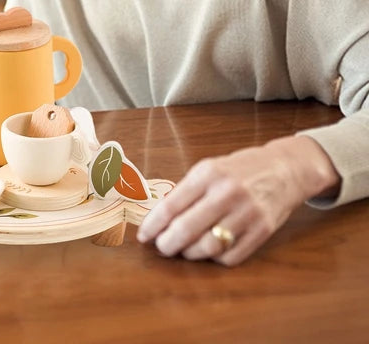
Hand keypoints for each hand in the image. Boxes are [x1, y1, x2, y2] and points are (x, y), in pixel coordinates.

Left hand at [136, 135, 339, 265]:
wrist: (284, 169)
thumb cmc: (239, 169)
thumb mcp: (209, 169)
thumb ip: (186, 191)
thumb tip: (158, 217)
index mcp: (208, 173)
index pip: (171, 206)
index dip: (153, 225)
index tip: (143, 236)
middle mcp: (227, 193)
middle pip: (186, 229)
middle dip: (167, 244)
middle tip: (161, 247)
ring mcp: (247, 213)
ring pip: (208, 246)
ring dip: (190, 253)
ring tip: (184, 249)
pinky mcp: (263, 231)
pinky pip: (230, 256)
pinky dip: (215, 257)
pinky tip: (209, 250)